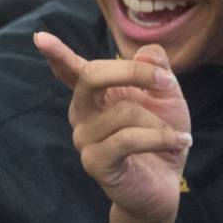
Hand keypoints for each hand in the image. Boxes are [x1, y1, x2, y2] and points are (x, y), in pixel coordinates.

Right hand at [34, 33, 191, 222]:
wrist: (164, 186)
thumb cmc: (161, 138)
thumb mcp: (167, 97)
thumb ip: (157, 69)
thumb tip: (145, 53)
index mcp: (94, 95)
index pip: (71, 71)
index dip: (56, 54)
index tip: (40, 37)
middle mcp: (82, 114)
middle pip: (91, 76)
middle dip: (131, 72)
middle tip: (165, 82)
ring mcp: (84, 139)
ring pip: (123, 111)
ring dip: (159, 122)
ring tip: (176, 136)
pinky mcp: (94, 162)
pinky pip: (129, 139)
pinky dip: (162, 138)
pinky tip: (181, 142)